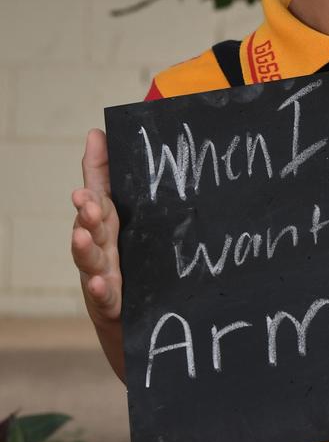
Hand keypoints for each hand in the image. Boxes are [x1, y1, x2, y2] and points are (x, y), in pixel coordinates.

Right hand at [71, 128, 121, 326]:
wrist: (133, 310)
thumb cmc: (124, 253)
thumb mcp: (118, 212)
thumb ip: (106, 173)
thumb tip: (95, 132)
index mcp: (105, 222)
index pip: (95, 202)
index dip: (87, 196)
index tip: (81, 191)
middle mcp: (99, 246)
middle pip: (90, 228)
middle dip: (86, 216)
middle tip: (86, 205)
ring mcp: (101, 273)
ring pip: (90, 260)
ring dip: (84, 249)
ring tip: (82, 237)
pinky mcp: (110, 300)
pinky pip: (104, 295)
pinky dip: (100, 289)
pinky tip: (100, 283)